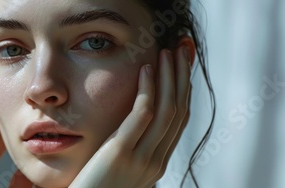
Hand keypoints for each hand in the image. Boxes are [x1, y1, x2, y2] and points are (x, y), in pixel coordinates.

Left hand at [69, 48, 191, 187]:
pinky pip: (142, 114)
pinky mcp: (121, 152)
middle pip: (179, 110)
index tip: (181, 65)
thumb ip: (129, 149)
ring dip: (170, 76)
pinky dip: (147, 89)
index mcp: (157, 162)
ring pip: (166, 109)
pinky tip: (145, 69)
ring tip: (168, 51)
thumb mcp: (119, 168)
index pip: (178, 119)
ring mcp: (142, 158)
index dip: (182, 89)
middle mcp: (156, 160)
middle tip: (182, 49)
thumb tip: (132, 128)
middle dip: (182, 77)